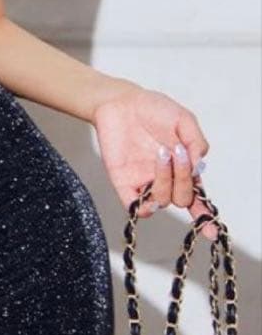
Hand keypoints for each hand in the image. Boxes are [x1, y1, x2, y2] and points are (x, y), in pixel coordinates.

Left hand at [92, 84, 216, 239]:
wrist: (121, 101)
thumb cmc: (153, 109)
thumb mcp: (184, 120)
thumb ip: (197, 143)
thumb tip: (197, 168)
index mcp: (183, 168)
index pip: (197, 198)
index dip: (205, 217)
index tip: (212, 232)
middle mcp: (165, 179)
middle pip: (182, 199)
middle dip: (183, 180)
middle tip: (177, 153)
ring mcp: (144, 181)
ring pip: (162, 201)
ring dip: (166, 179)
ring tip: (161, 152)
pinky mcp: (123, 181)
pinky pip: (133, 205)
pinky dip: (141, 205)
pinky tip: (145, 187)